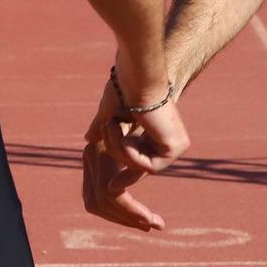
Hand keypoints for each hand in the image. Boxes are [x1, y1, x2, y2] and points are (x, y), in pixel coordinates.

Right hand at [79, 77, 189, 231]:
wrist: (136, 77)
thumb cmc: (124, 88)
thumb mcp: (109, 114)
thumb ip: (101, 128)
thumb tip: (89, 139)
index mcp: (158, 132)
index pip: (143, 161)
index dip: (127, 176)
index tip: (110, 188)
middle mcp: (170, 139)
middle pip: (138, 166)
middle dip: (117, 153)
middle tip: (109, 132)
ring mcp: (175, 144)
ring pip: (140, 168)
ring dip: (117, 148)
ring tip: (112, 124)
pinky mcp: (176, 147)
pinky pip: (147, 166)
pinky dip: (128, 151)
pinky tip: (123, 130)